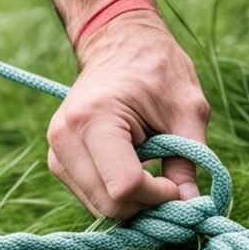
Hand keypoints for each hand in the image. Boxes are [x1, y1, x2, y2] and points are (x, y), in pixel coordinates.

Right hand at [47, 10, 209, 218]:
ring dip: (133, 202)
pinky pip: (92, 198)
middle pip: (108, 205)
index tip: (179, 182)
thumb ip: (191, 158)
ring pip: (99, 207)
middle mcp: (65, 138)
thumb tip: (192, 205)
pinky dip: (118, 196)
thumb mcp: (187, 109)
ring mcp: (56, 151)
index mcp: (94, 119)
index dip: (159, 195)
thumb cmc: (157, 68)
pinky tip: (136, 172)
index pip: (124, 186)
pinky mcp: (59, 161)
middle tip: (172, 185)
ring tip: (154, 174)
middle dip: (146, 204)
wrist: (119, 42)